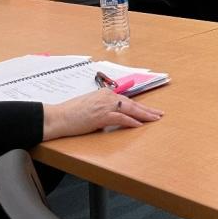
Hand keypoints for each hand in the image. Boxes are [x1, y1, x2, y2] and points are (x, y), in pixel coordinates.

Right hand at [42, 89, 162, 140]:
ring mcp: (104, 105)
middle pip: (132, 103)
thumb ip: (104, 111)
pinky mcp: (101, 115)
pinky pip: (120, 117)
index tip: (150, 110)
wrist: (58, 117)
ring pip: (130, 109)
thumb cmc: (71, 114)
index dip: (140, 106)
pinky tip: (139, 125)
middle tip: (159, 114)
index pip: (127, 100)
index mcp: (105, 93)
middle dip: (147, 110)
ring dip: (144, 115)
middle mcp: (107, 96)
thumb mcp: (91, 108)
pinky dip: (131, 121)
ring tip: (154, 119)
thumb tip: (113, 119)